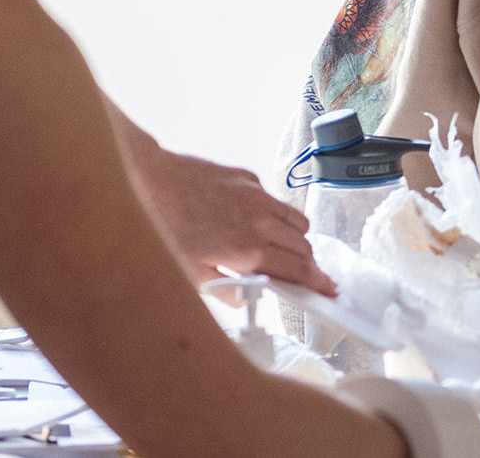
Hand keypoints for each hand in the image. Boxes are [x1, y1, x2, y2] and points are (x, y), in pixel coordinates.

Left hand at [135, 150, 335, 298]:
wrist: (151, 180)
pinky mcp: (251, 180)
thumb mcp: (187, 271)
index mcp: (248, 250)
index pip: (298, 269)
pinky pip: (278, 202)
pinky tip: (254, 222)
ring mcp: (259, 198)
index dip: (317, 282)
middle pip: (305, 247)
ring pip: (299, 222)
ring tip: (280, 250)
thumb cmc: (164, 226)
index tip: (328, 289)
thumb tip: (240, 298)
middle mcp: (261, 222)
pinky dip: (278, 217)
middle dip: (308, 264)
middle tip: (302, 275)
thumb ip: (221, 288)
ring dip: (298, 240)